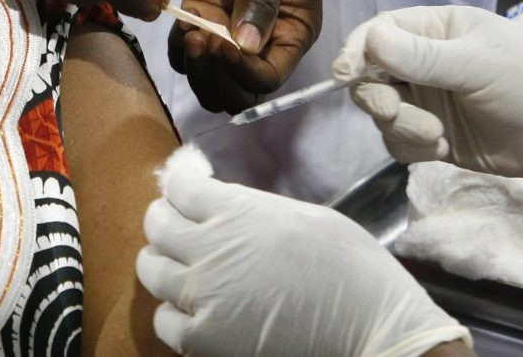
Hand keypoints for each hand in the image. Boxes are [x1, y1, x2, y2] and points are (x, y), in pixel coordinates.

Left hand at [136, 146, 469, 356]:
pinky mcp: (204, 340)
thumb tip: (223, 206)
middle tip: (183, 223)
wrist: (372, 331)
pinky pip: (164, 321)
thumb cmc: (352, 268)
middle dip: (166, 218)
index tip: (187, 184)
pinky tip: (194, 310)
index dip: (181, 182)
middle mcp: (209, 250)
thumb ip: (252, 210)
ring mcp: (202, 297)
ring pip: (150, 269)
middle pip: (156, 223)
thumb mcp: (304, 216)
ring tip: (185, 267)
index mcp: (237, 211)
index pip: (179, 187)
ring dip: (164, 263)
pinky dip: (174, 313)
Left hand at [168, 0, 360, 109]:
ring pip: (208, 79)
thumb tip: (247, 45)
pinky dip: (178, 49)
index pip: (267, 79)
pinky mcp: (201, 18)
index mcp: (290, 34)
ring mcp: (226, 34)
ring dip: (194, 68)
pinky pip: (185, 52)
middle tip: (200, 41)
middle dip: (214, 78)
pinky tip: (180, 22)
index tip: (223, 45)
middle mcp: (258, 43)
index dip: (243, 73)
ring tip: (189, 31)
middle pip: (237, 92)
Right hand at [339, 6, 522, 196]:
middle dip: (378, 96)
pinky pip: (397, 140)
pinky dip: (411, 147)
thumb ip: (421, 57)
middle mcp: (426, 62)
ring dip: (400, 126)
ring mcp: (428, 99)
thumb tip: (368, 39)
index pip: (380, 31)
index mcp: (437, 29)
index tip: (347, 74)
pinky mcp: (432, 135)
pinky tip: (441, 148)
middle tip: (395, 111)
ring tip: (434, 135)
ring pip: (382, 111)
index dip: (358, 50)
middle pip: (372, 74)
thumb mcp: (477, 65)